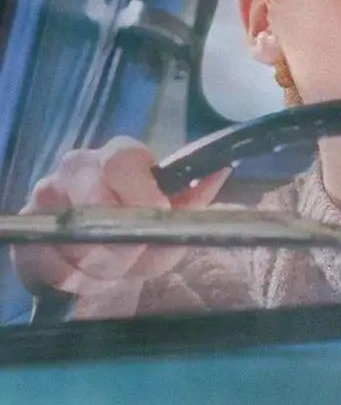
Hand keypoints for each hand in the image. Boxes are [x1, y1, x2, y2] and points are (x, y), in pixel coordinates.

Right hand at [11, 137, 229, 297]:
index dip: (140, 187)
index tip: (157, 212)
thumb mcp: (173, 220)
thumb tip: (220, 170)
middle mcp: (79, 167)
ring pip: (72, 228)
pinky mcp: (27, 230)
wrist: (98, 265)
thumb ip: (196, 198)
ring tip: (114, 267)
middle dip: (117, 233)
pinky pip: (47, 257)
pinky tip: (86, 274)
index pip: (123, 157)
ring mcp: (48, 195)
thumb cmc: (141, 233)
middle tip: (133, 253)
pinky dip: (72, 275)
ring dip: (98, 260)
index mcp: (120, 157)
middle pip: (92, 189)